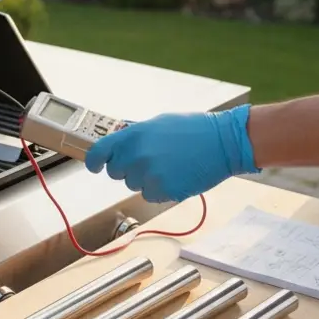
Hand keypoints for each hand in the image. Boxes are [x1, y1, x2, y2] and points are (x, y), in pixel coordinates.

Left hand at [84, 105, 258, 202]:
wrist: (224, 142)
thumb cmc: (194, 129)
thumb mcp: (158, 123)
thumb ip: (134, 134)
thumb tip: (117, 140)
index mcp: (133, 136)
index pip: (98, 153)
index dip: (94, 161)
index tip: (95, 165)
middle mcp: (137, 156)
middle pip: (115, 172)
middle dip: (127, 168)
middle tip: (148, 160)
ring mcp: (150, 175)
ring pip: (133, 185)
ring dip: (145, 179)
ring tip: (168, 165)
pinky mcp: (164, 190)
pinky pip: (150, 195)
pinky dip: (160, 190)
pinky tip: (175, 176)